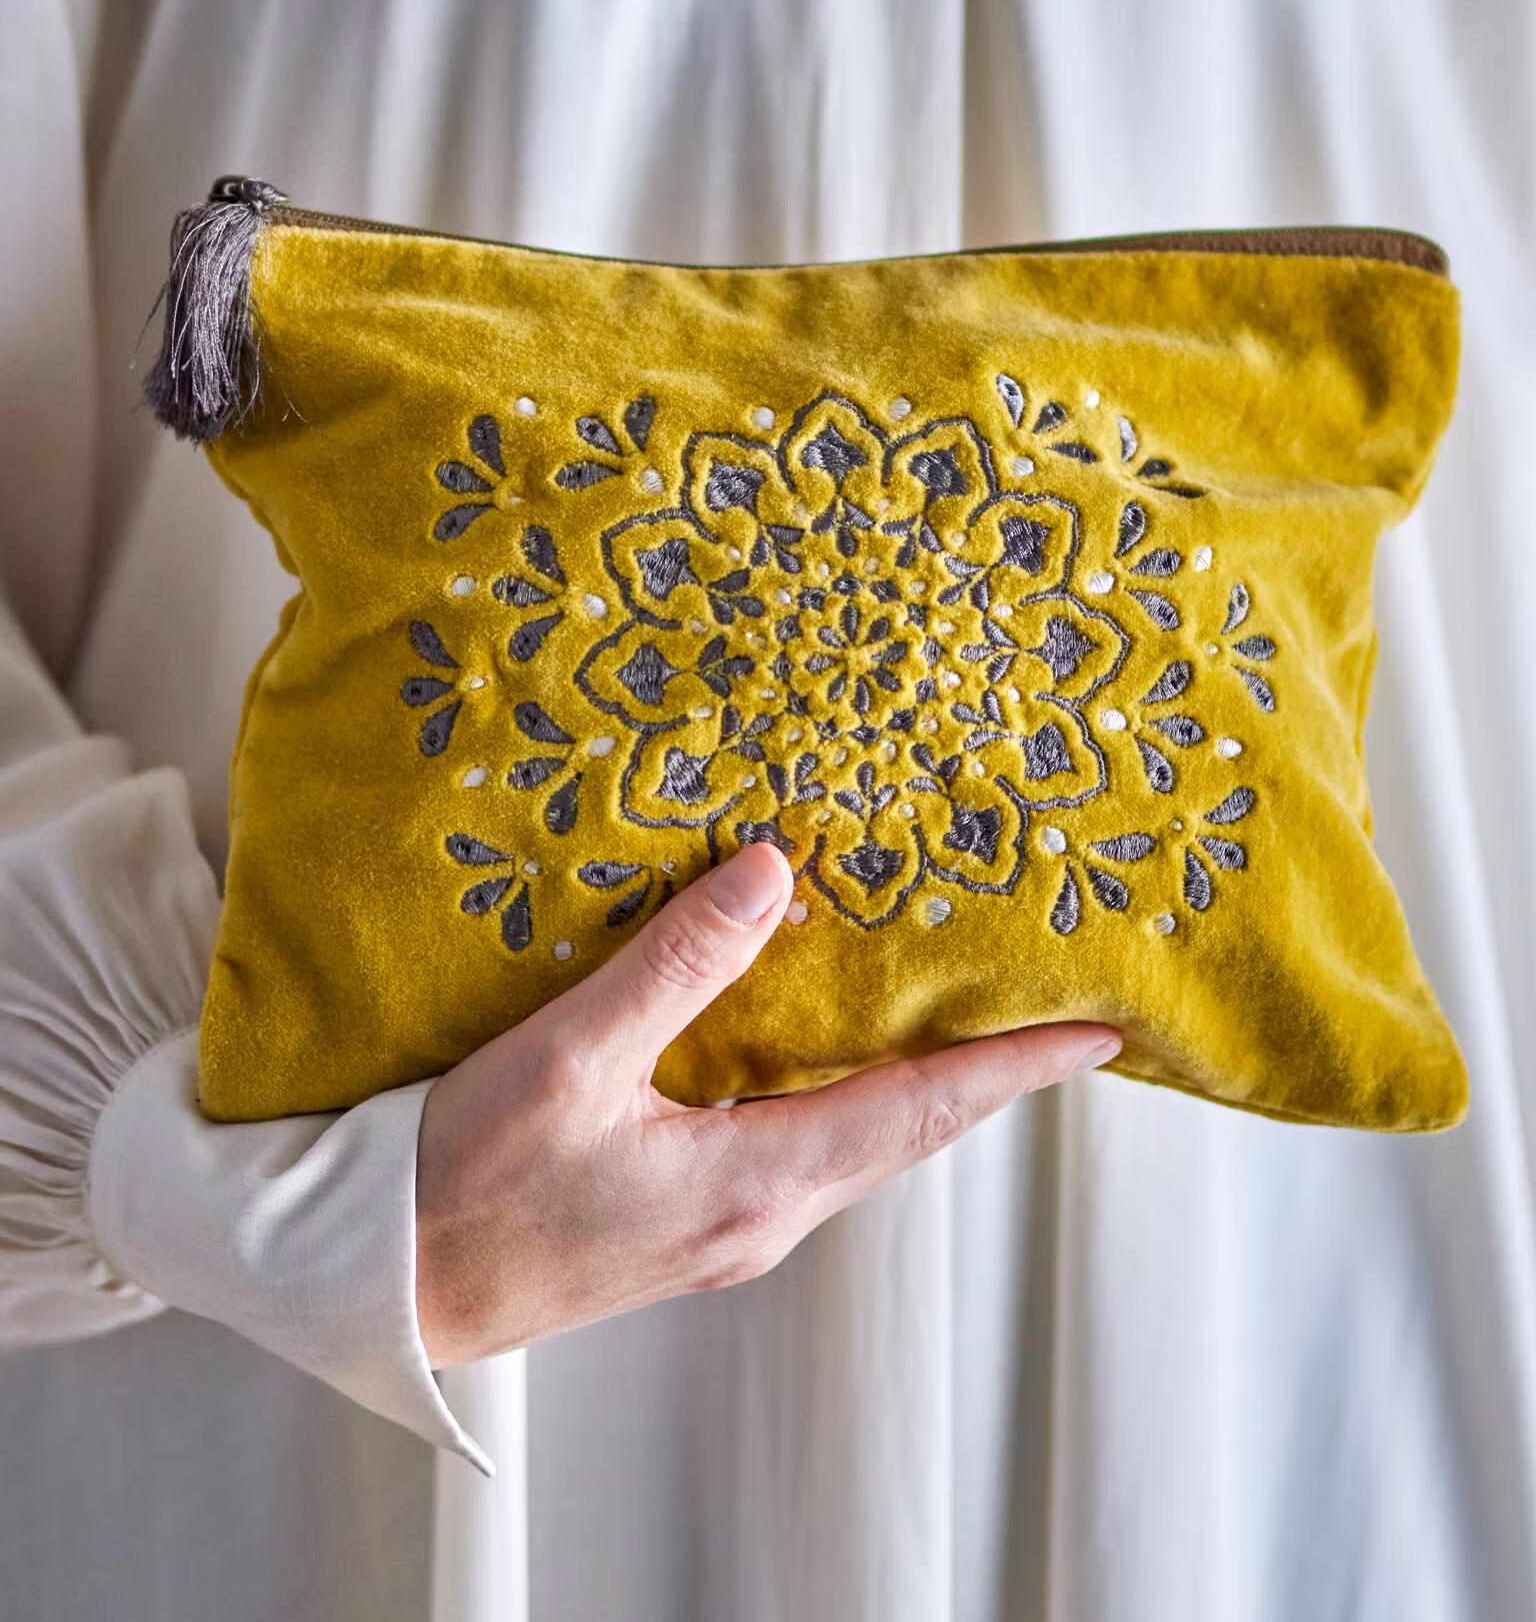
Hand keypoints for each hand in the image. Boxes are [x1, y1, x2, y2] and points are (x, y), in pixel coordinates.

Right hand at [414, 842, 1119, 1365]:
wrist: (387, 1286)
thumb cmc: (465, 1188)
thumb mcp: (569, 1061)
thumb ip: (675, 965)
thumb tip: (772, 873)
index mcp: (754, 1184)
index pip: (922, 1113)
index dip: (1015, 1067)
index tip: (1099, 1030)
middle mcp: (763, 1215)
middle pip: (908, 1131)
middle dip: (988, 1069)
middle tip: (1050, 1004)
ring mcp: (730, 1224)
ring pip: (857, 1137)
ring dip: (919, 1077)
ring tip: (962, 1009)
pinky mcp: (692, 1214)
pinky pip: (802, 1141)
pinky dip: (845, 1087)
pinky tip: (828, 1042)